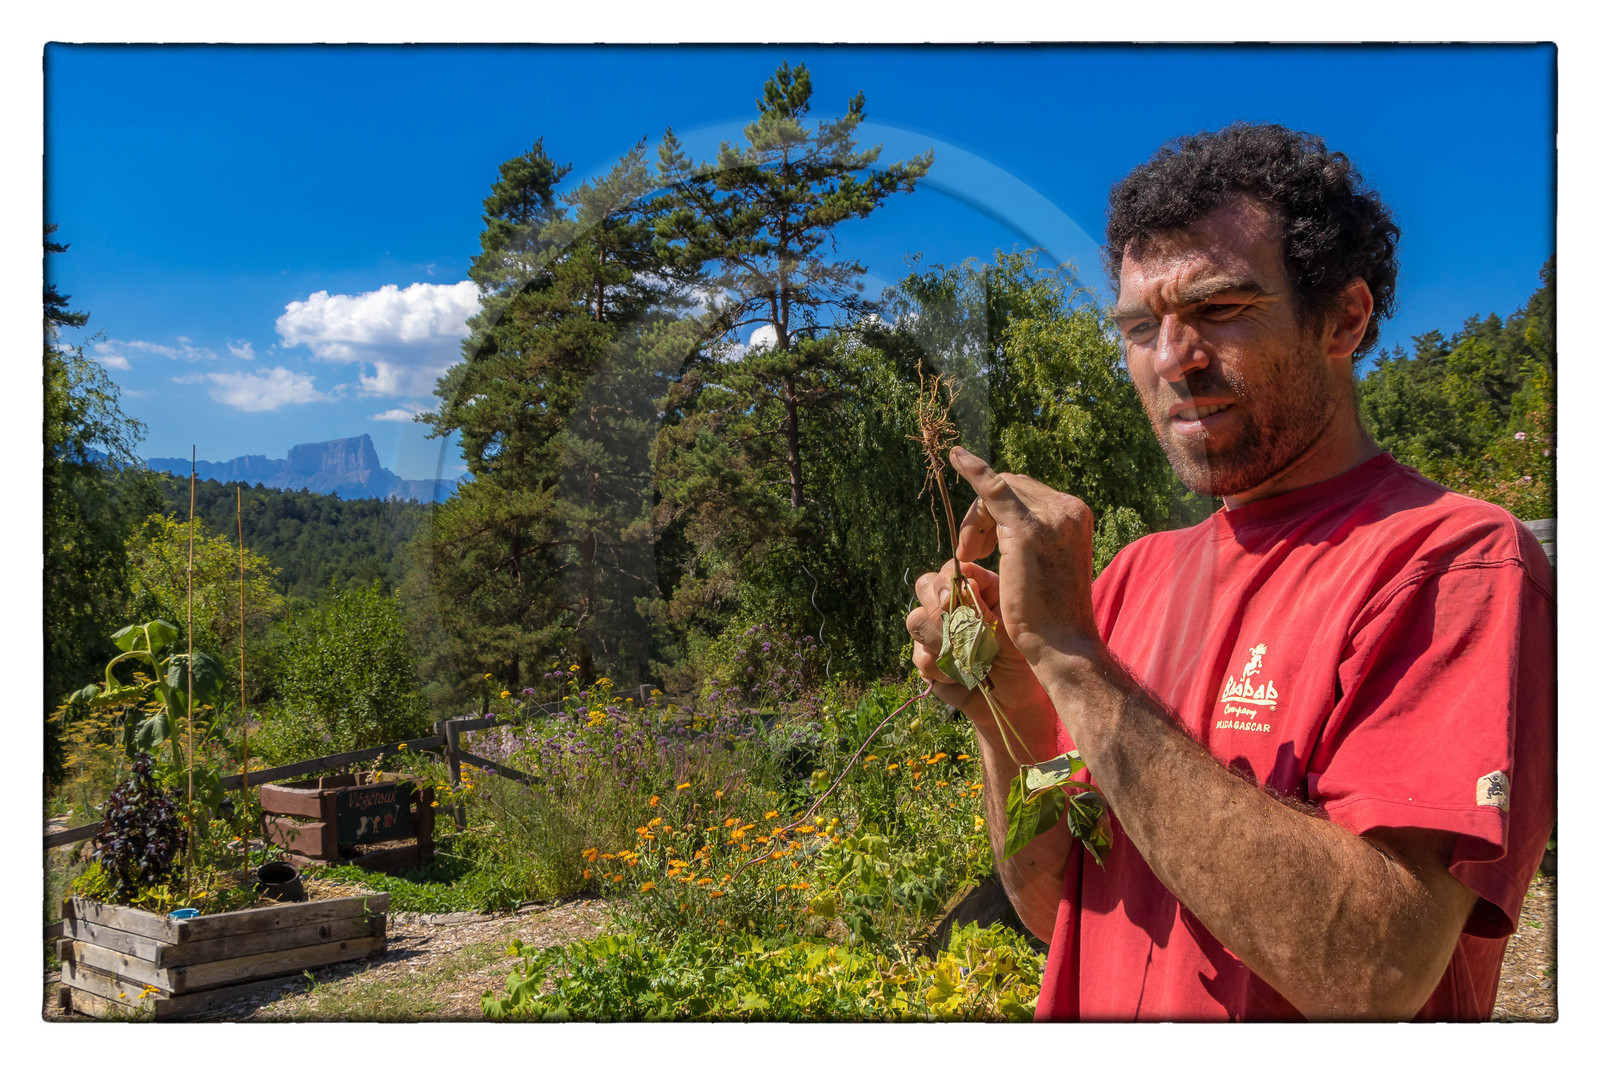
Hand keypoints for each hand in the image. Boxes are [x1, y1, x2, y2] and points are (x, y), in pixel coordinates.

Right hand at [906, 559, 1047, 720]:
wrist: (1014, 703)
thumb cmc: (1021, 663)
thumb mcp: (1010, 634)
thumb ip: (985, 610)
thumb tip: (964, 583)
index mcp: (978, 591)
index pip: (951, 572)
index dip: (946, 582)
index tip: (949, 599)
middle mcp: (953, 607)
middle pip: (925, 587)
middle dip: (937, 611)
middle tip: (956, 633)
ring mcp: (935, 631)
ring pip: (916, 622)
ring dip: (941, 643)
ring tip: (969, 661)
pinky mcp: (926, 659)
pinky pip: (919, 656)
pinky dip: (942, 670)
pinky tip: (961, 678)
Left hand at [947, 447, 1099, 664]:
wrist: (1061, 642)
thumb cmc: (1049, 613)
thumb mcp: (1044, 563)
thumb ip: (1033, 536)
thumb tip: (1004, 525)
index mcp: (1075, 513)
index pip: (1025, 492)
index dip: (994, 512)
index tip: (980, 546)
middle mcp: (1068, 509)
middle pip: (1011, 486)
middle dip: (981, 514)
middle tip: (970, 552)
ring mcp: (1051, 516)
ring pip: (998, 491)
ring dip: (975, 520)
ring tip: (969, 555)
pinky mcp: (1026, 528)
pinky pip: (994, 488)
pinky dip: (973, 470)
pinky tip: (955, 457)